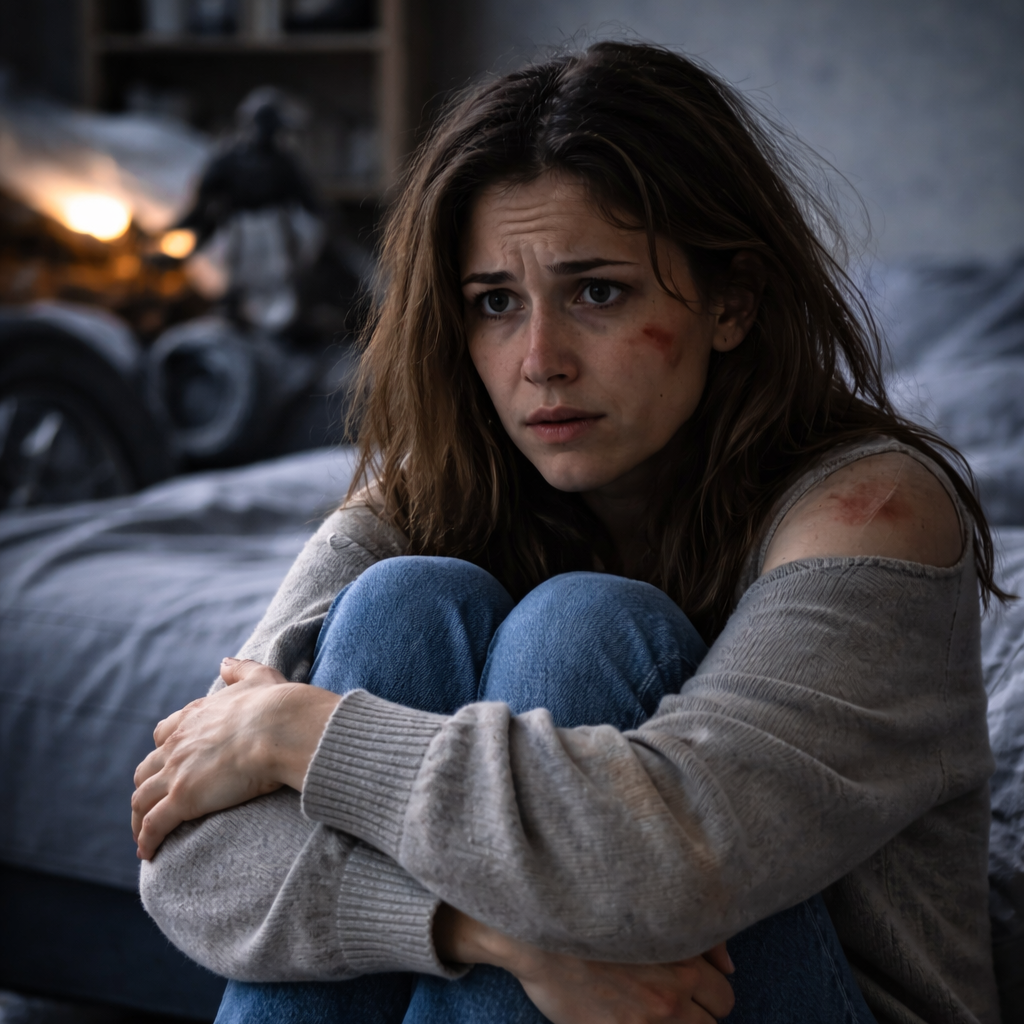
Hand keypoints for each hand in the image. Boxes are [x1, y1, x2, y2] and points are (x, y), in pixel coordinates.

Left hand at [131, 658, 340, 859]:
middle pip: (145, 770)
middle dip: (146, 788)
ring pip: (142, 800)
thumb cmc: (277, 704)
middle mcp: (178, 744)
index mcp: (195, 717)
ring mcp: (177, 772)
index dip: (164, 751)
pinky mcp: (183, 799)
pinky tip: (147, 853)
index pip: (164, 734)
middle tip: (153, 805)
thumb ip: (239, 670)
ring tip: (143, 837)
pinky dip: (146, 839)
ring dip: (139, 819)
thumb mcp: (258, 677)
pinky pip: (154, 825)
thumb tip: (225, 661)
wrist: (281, 727)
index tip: (169, 765)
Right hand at [435, 905, 734, 1023]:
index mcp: (683, 957)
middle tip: (671, 999)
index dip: (708, 991)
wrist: (539, 936)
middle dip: (700, 1011)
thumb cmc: (592, 918)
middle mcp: (674, 992)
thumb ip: (698, 935)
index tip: (689, 987)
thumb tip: (730, 965)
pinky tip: (633, 1015)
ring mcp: (650, 1020)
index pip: (724, 993)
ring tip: (650, 1009)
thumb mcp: (649, 915)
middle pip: (716, 1018)